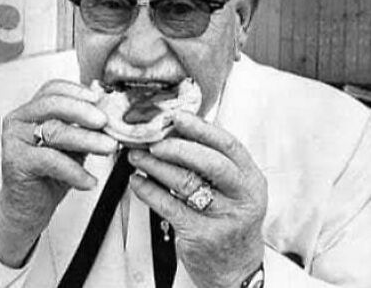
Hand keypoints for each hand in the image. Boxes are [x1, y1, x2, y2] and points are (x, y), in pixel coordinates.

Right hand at [0, 80, 118, 266]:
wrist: (26, 208)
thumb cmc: (48, 174)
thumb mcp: (71, 146)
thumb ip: (83, 129)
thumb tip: (109, 115)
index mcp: (31, 110)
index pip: (53, 89)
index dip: (76, 90)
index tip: (99, 99)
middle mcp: (19, 119)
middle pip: (53, 104)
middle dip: (83, 111)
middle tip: (105, 122)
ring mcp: (15, 138)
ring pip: (54, 130)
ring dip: (86, 139)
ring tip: (107, 148)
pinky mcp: (15, 160)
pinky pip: (50, 160)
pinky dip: (74, 170)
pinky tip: (89, 180)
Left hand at [127, 112, 265, 287]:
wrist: (235, 270)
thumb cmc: (228, 219)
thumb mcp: (233, 189)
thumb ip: (211, 160)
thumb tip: (175, 127)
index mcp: (251, 178)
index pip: (228, 145)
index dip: (201, 128)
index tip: (177, 116)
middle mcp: (243, 198)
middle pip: (210, 163)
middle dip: (177, 147)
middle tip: (153, 140)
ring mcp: (224, 218)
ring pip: (185, 183)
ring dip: (155, 166)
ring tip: (136, 156)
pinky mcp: (201, 235)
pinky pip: (168, 206)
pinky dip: (148, 190)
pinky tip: (137, 181)